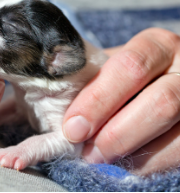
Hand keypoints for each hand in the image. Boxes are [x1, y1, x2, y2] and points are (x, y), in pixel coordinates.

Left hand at [63, 28, 179, 174]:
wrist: (161, 83)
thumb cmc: (125, 77)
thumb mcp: (110, 66)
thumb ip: (87, 78)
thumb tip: (44, 96)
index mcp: (157, 46)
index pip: (130, 67)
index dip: (99, 100)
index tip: (72, 127)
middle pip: (160, 103)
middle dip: (116, 133)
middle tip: (86, 151)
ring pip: (175, 136)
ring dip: (132, 154)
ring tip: (100, 159)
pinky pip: (179, 155)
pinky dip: (149, 165)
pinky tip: (125, 163)